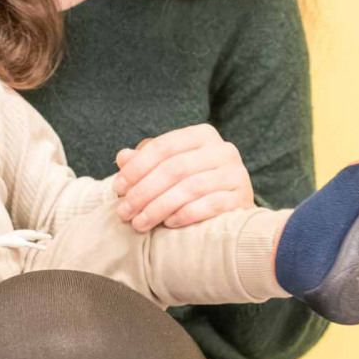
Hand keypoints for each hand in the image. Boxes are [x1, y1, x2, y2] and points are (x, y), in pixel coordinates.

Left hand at [110, 124, 254, 231]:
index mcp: (202, 135)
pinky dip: (185, 214)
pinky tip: (168, 224)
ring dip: (158, 208)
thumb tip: (122, 157)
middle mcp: (223, 149)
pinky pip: (210, 205)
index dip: (137, 168)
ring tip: (139, 223)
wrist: (231, 207)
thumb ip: (144, 161)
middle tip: (124, 212)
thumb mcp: (167, 168)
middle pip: (174, 168)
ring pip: (190, 188)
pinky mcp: (241, 197)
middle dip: (143, 192)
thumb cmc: (192, 183)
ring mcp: (235, 173)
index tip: (117, 189)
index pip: (163, 146)